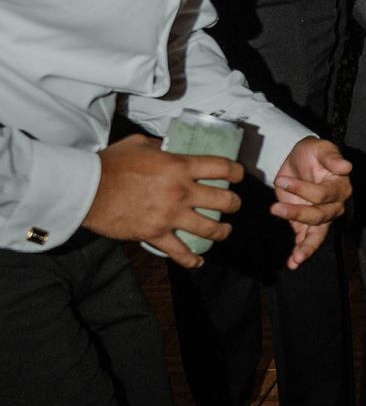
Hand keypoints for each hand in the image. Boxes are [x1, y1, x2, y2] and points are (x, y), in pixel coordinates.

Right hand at [81, 132, 240, 265]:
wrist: (87, 189)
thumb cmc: (110, 164)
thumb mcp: (139, 144)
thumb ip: (160, 147)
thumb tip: (169, 148)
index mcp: (179, 166)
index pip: (222, 167)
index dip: (237, 171)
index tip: (239, 175)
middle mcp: (181, 191)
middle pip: (224, 200)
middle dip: (234, 204)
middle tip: (233, 204)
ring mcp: (170, 215)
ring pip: (210, 228)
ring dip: (222, 231)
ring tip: (224, 231)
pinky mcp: (155, 234)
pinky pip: (180, 252)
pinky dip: (192, 260)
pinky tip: (199, 261)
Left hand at [269, 136, 351, 266]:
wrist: (299, 160)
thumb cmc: (313, 152)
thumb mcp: (321, 148)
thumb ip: (332, 157)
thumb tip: (346, 167)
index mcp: (339, 188)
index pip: (322, 195)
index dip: (302, 189)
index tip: (281, 180)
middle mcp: (334, 205)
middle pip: (319, 216)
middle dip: (297, 214)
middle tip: (275, 208)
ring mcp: (321, 217)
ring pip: (317, 235)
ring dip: (306, 247)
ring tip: (296, 258)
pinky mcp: (306, 224)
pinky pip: (306, 240)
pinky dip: (301, 252)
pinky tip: (293, 263)